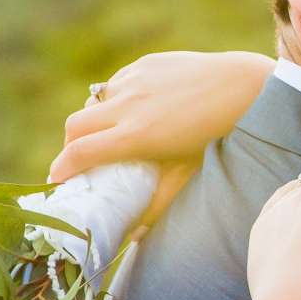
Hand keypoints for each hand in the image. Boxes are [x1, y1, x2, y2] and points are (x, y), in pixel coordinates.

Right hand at [49, 50, 271, 182]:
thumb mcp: (186, 172)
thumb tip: (136, 235)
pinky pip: (118, 83)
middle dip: (71, 144)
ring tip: (114, 132)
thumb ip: (157, 203)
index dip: (61, 169)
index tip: (57, 180)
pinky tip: (139, 107)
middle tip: (80, 158)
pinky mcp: (145, 64)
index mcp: (135, 136)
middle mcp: (127, 105)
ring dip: (96, 118)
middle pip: (75, 125)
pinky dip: (118, 98)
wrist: (243, 86)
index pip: (79, 152)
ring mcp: (135, 80)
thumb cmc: (216, 136)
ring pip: (95, 101)